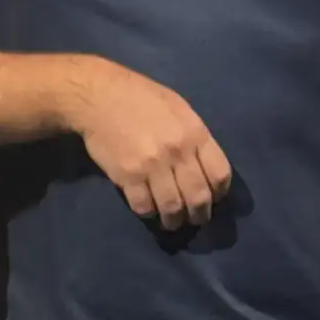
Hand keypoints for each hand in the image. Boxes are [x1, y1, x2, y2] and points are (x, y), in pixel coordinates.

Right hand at [72, 61, 232, 228]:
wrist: (99, 97)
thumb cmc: (141, 98)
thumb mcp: (178, 109)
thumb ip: (193, 137)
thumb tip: (202, 166)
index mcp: (194, 134)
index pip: (219, 174)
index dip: (219, 193)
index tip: (213, 198)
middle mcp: (178, 152)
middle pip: (198, 197)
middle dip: (199, 215)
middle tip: (195, 219)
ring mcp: (152, 166)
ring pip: (172, 207)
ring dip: (174, 220)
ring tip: (171, 222)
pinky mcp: (128, 177)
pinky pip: (143, 206)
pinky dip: (148, 212)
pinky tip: (148, 209)